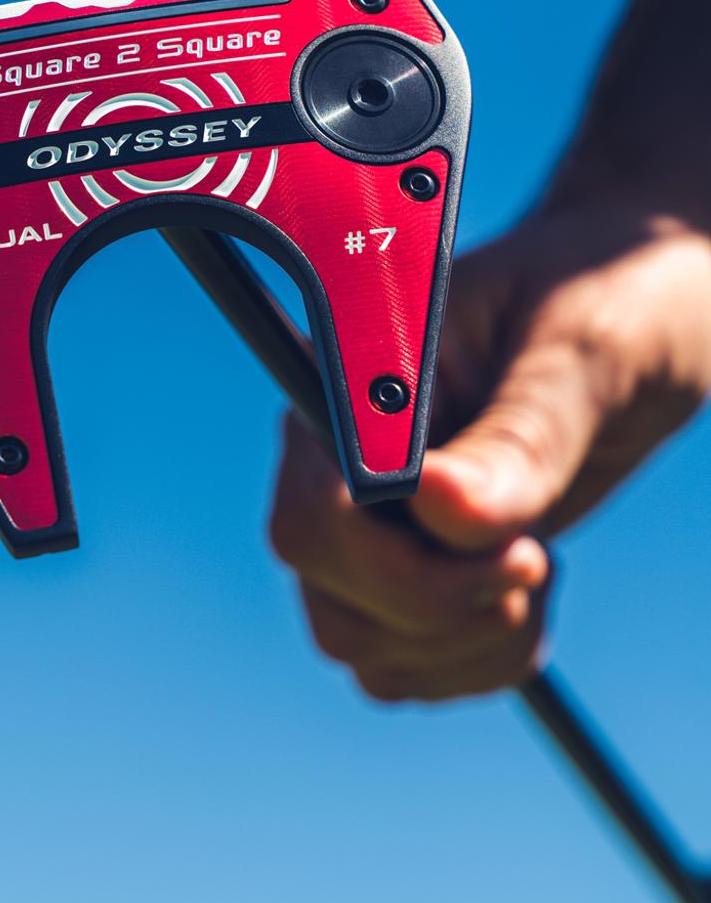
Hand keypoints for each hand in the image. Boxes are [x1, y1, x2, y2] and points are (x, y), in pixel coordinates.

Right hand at [270, 207, 710, 701]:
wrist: (644, 318)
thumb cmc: (611, 299)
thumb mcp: (582, 354)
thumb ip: (516, 437)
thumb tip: (437, 509)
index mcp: (355, 384)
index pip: (316, 511)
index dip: (401, 567)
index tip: (522, 556)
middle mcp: (343, 453)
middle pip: (325, 588)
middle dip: (437, 612)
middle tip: (537, 564)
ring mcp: (370, 514)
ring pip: (355, 637)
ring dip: (458, 643)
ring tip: (539, 570)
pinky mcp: (407, 561)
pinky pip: (400, 660)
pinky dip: (468, 662)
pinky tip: (525, 601)